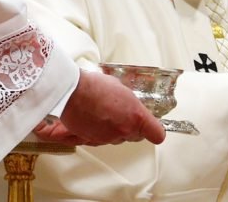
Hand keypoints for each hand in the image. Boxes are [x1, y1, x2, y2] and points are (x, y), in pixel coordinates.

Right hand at [37, 70, 165, 145]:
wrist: (71, 92)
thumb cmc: (95, 86)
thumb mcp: (121, 88)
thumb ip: (128, 102)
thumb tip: (127, 103)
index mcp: (136, 117)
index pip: (156, 134)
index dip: (155, 131)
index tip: (154, 128)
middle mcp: (123, 131)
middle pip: (135, 136)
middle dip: (131, 127)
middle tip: (123, 113)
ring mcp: (107, 138)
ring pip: (116, 138)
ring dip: (113, 129)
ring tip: (104, 112)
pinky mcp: (91, 141)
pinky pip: (99, 140)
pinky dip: (97, 133)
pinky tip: (92, 121)